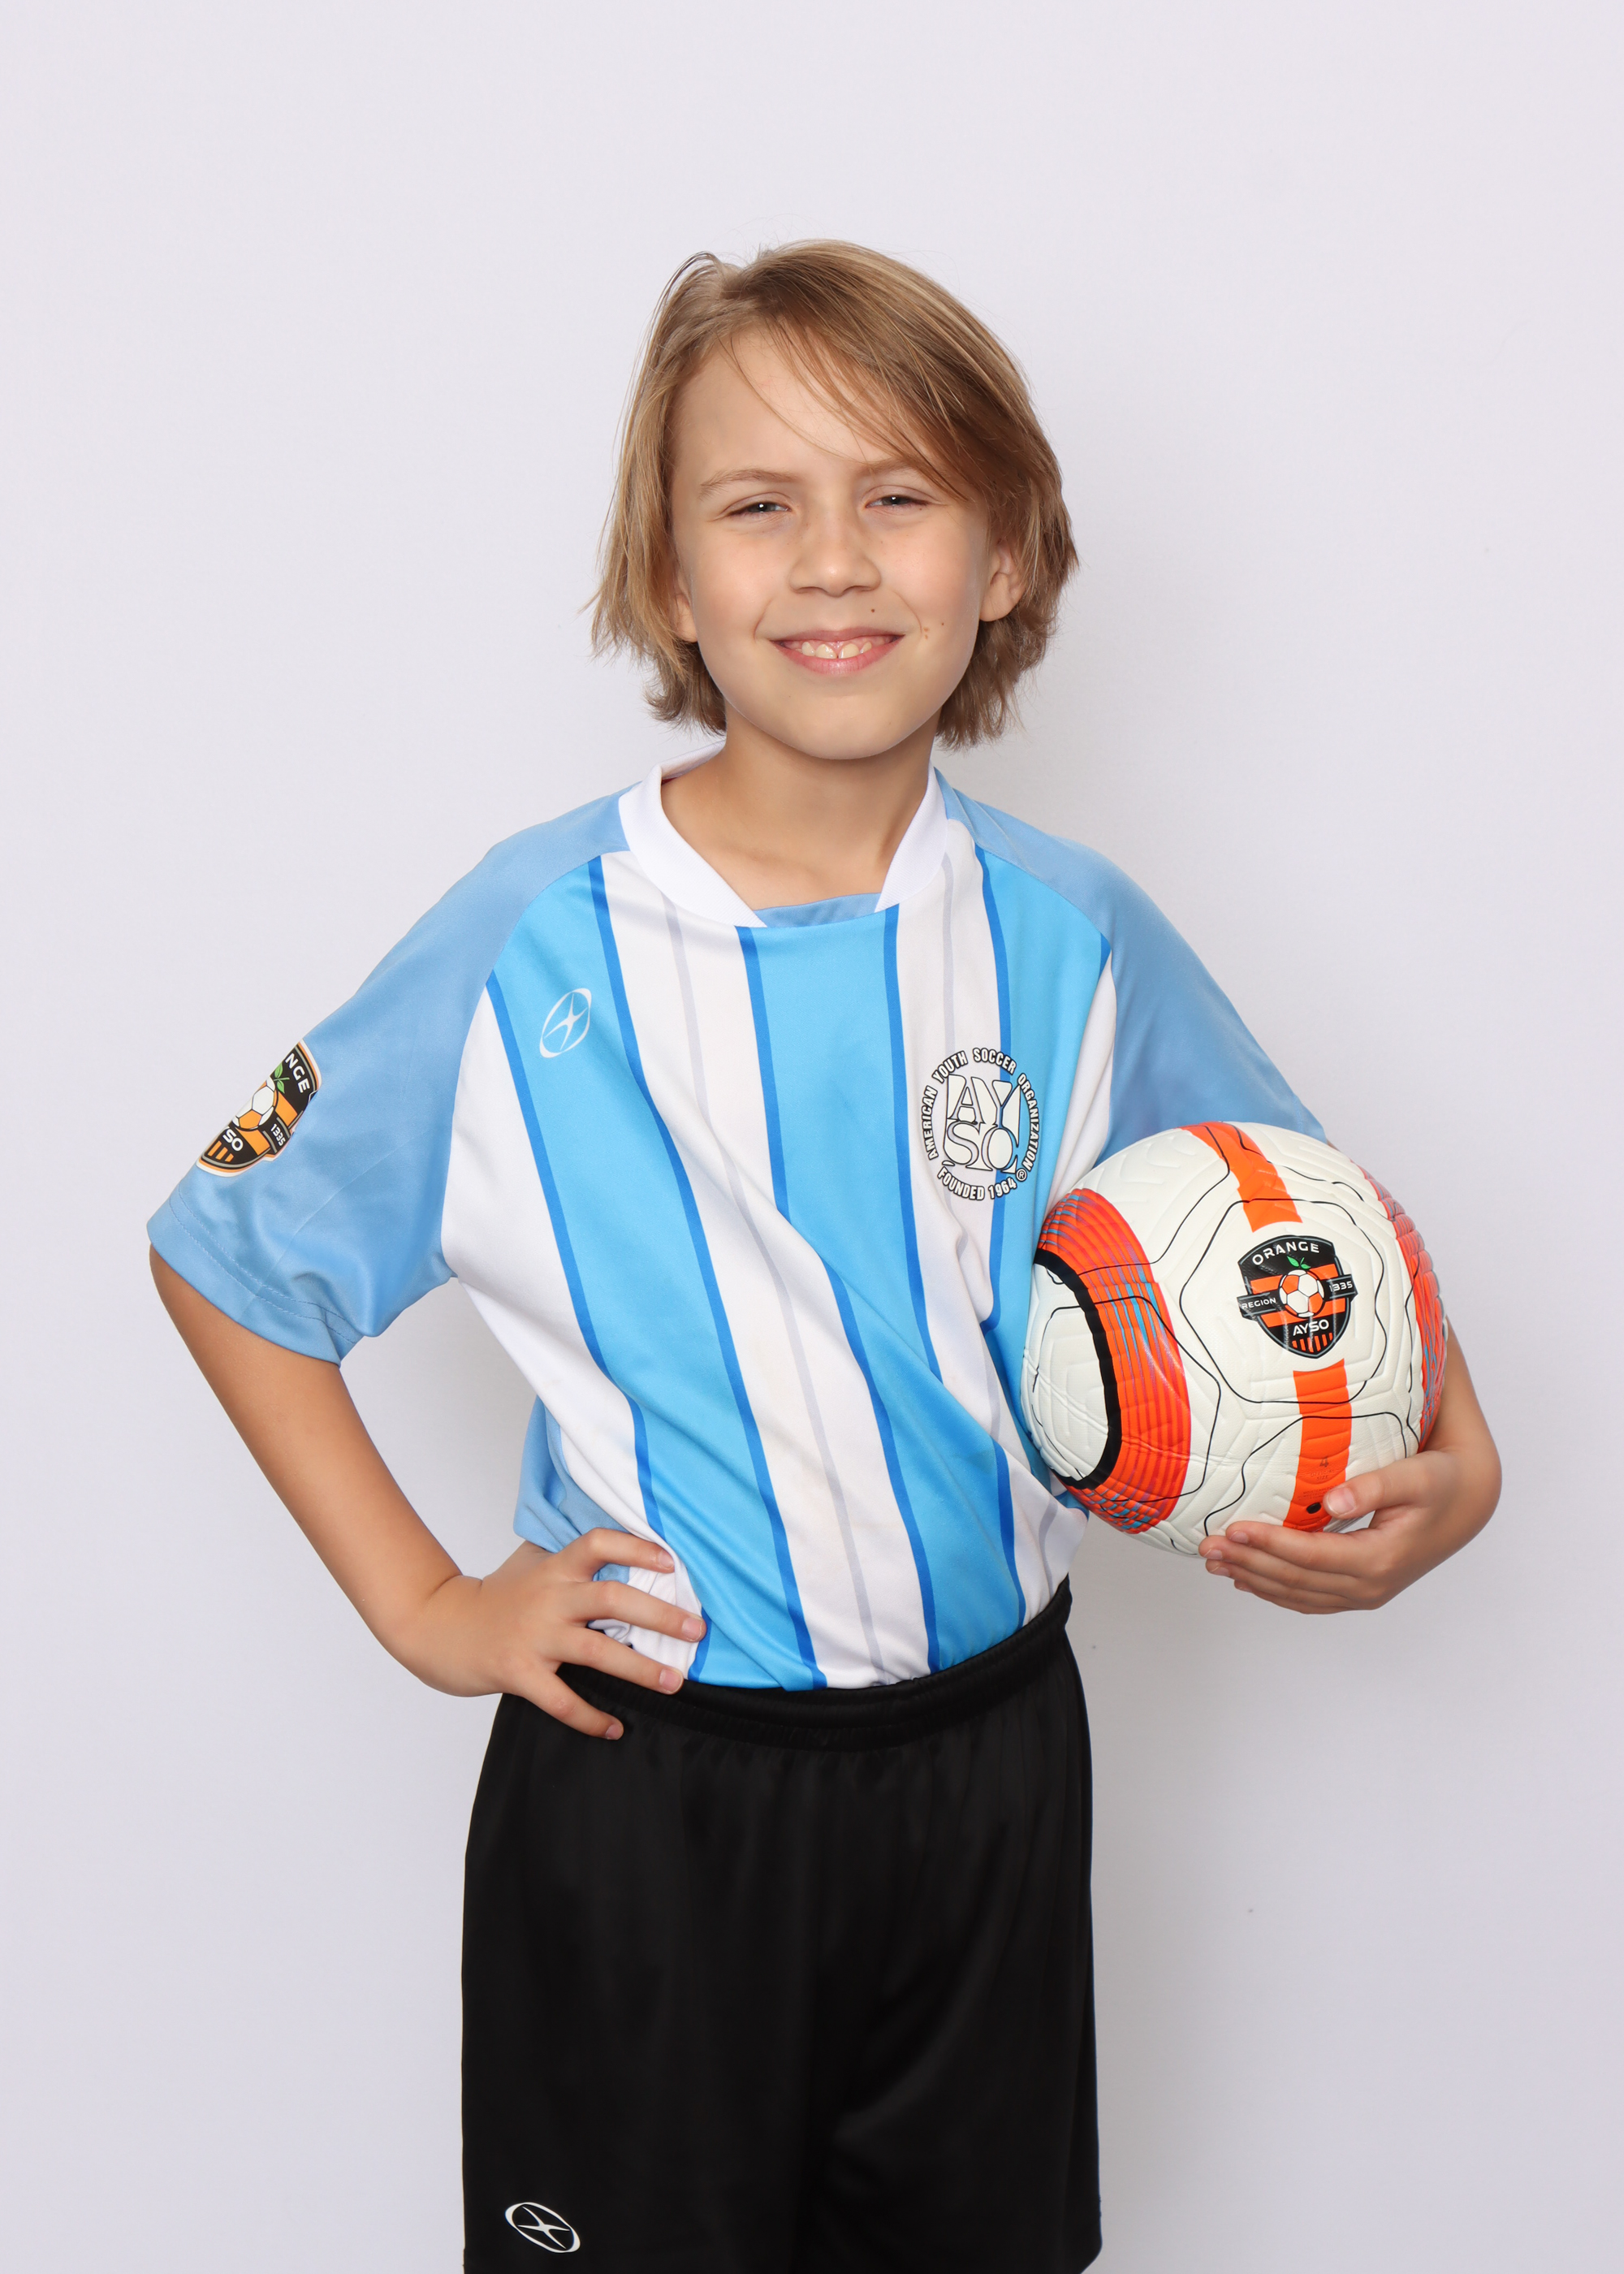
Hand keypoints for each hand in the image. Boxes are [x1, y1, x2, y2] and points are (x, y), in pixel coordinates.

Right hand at [401, 1531, 706, 1739]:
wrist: (436, 1626)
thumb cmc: (493, 1600)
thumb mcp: (530, 1568)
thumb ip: (570, 1564)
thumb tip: (623, 1555)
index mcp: (554, 1569)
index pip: (598, 1543)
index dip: (636, 1547)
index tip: (672, 1563)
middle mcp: (548, 1598)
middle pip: (611, 1597)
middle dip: (660, 1615)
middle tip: (696, 1631)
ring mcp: (534, 1636)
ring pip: (597, 1650)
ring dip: (640, 1668)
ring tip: (674, 1682)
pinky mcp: (518, 1672)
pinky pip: (562, 1699)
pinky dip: (591, 1717)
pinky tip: (614, 1728)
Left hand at [1196, 1335, 1499, 1614]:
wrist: (1467, 1502)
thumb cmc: (1439, 1483)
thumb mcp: (1414, 1476)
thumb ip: (1374, 1486)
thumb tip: (1335, 1501)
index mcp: (1381, 1559)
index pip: (1312, 1557)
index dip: (1270, 1545)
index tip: (1233, 1529)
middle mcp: (1371, 1586)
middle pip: (1297, 1581)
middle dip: (1249, 1563)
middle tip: (1207, 1547)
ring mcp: (1366, 1593)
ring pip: (1299, 1594)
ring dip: (1254, 1579)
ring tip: (1215, 1562)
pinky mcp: (1361, 1590)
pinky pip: (1310, 1598)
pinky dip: (1276, 1591)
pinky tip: (1248, 1580)